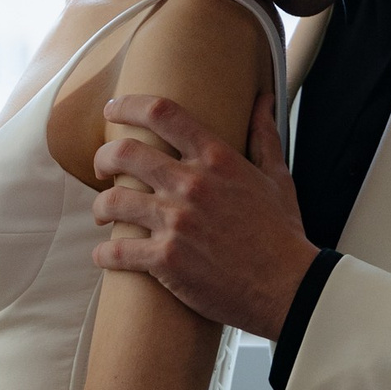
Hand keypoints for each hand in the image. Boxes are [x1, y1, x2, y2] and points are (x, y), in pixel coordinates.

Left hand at [92, 91, 319, 339]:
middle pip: (125, 153)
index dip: (129, 105)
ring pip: (114, 201)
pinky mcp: (167, 260)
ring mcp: (176, 222)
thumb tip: (262, 100)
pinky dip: (104, 255)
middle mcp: (191, 184)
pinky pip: (118, 251)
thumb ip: (263, 136)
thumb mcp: (277, 177)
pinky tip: (104, 257)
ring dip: (101, 207)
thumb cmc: (282, 234)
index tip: (113, 109)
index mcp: (216, 158)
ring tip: (103, 213)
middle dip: (103, 158)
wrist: (290, 288)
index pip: (162, 113)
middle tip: (101, 167)